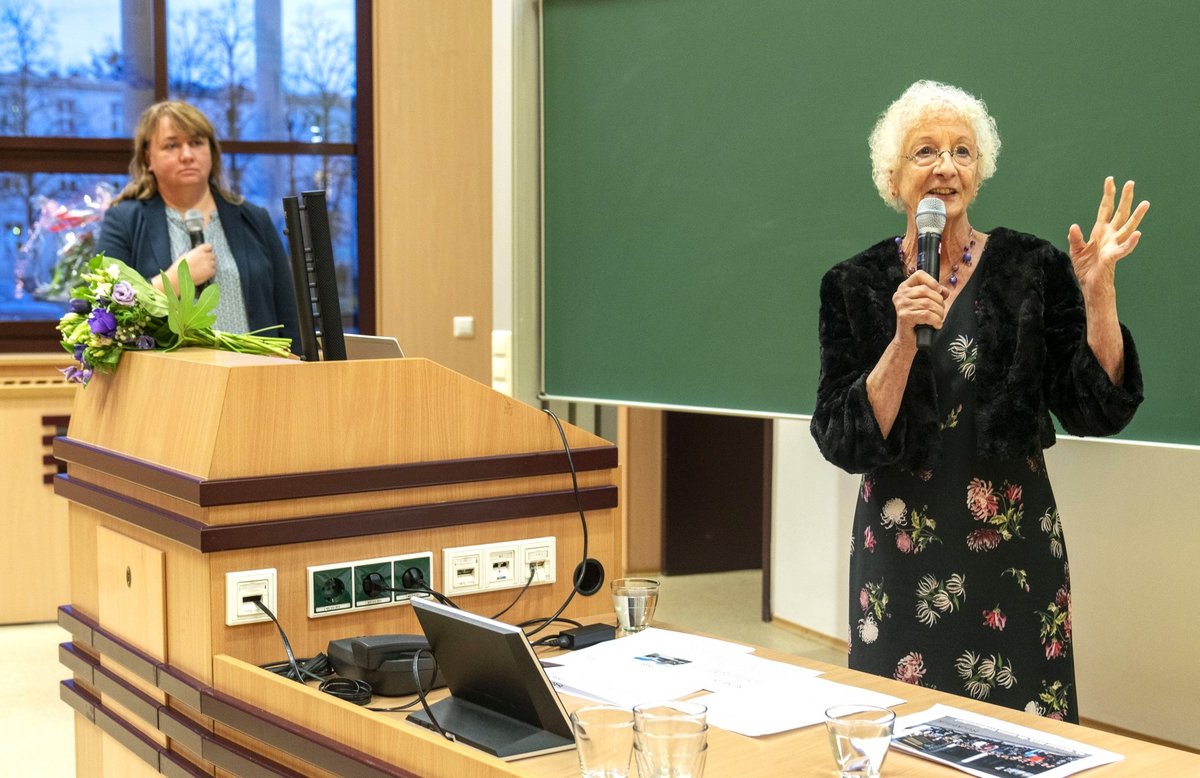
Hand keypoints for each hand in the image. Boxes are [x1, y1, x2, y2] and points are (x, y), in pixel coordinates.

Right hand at [173, 243, 216, 285]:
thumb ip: (195, 253)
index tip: (207, 252)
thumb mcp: (186, 255)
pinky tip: (204, 272)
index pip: (209, 246)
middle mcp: (204, 256)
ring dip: (210, 265)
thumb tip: (198, 253)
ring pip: (214, 263)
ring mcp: (208, 264)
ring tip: (203, 268)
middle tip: (204, 262)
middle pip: (213, 255)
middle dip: (209, 258)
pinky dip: (211, 271)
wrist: (179, 277)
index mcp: (198, 251)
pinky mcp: (209, 272)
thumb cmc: (180, 267)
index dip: (208, 249)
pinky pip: (214, 270)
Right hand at [892, 270, 947, 347]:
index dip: (932, 282)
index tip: (939, 292)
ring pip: (928, 303)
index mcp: (904, 288)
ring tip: (938, 319)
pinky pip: (927, 314)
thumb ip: (935, 294)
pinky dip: (936, 320)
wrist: (907, 340)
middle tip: (940, 311)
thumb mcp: (925, 304)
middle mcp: (900, 295)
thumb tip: (945, 291)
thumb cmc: (917, 322)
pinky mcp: (904, 316)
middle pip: (926, 290)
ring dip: (939, 313)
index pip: (919, 275)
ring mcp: (901, 305)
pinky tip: (936, 325)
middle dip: (939, 301)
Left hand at [1067, 177, 1148, 294]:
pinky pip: (1123, 249)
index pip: (1106, 209)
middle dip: (1125, 199)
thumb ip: (1075, 238)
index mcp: (1100, 231)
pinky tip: (1138, 234)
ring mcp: (1113, 245)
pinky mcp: (1112, 257)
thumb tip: (1073, 226)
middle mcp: (1110, 235)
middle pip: (1120, 213)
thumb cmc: (1086, 267)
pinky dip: (1130, 242)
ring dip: (1136, 216)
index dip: (1108, 195)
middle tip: (1131, 183)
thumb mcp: (1076, 250)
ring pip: (1127, 227)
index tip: (1110, 180)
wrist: (1090, 285)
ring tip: (1145, 203)